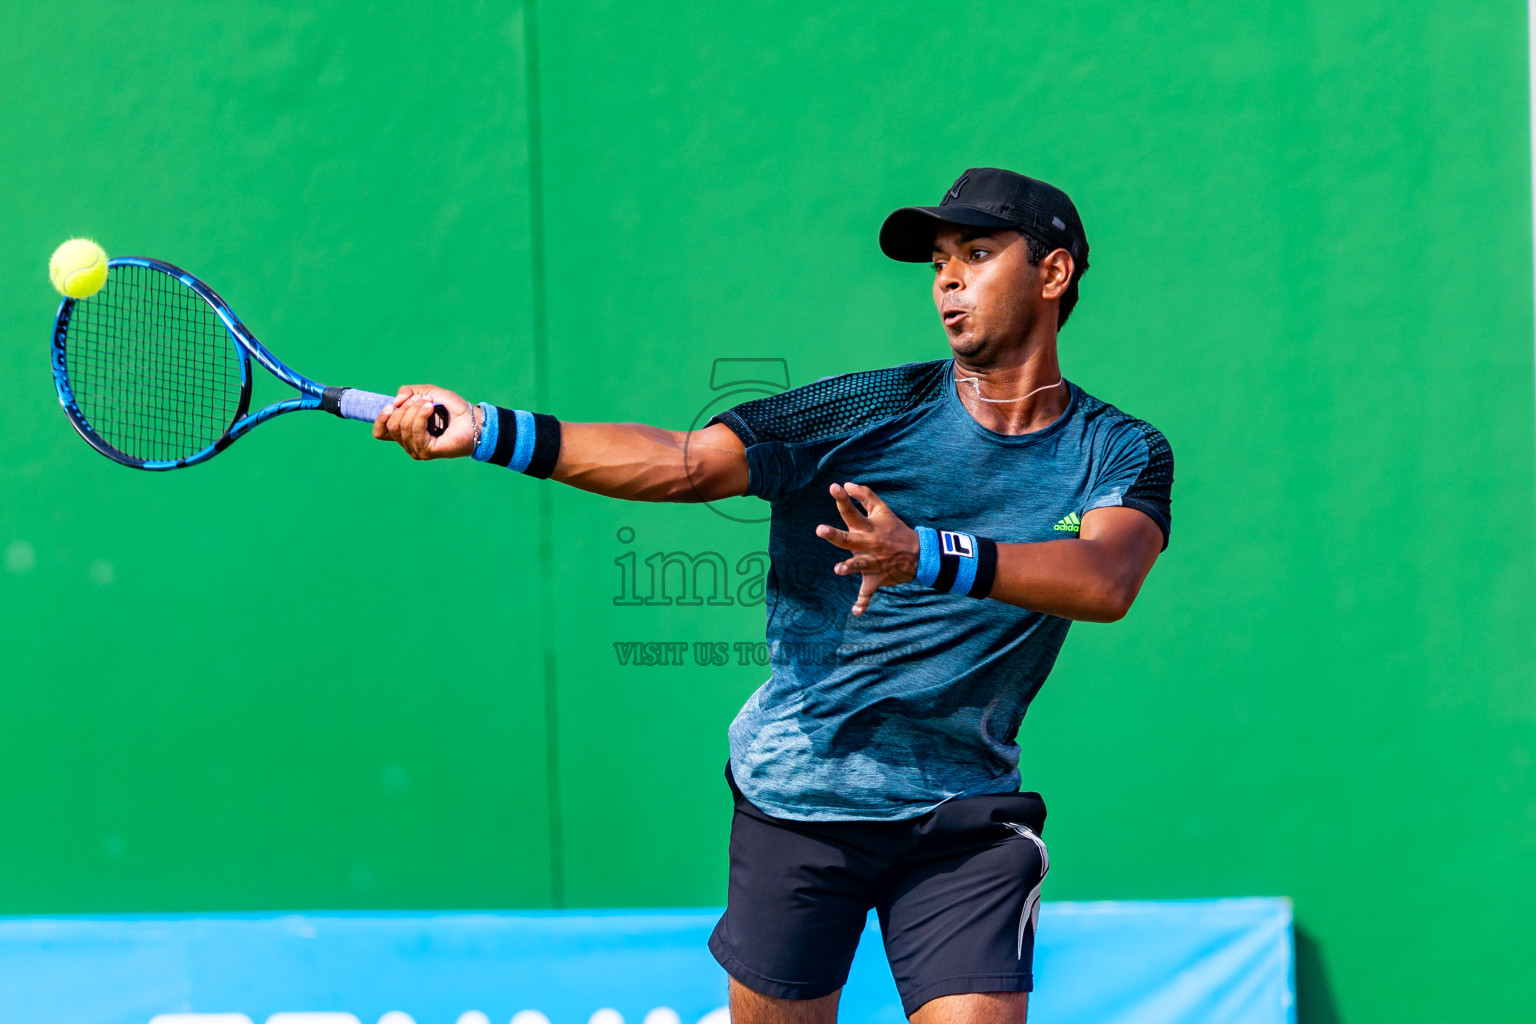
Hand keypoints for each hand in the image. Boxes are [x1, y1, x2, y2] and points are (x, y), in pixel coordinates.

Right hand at [373, 384, 476, 459]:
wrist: (473, 419)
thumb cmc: (453, 408)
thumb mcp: (428, 392)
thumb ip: (408, 392)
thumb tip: (396, 402)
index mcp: (405, 432)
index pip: (380, 432)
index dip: (381, 418)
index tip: (391, 406)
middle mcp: (409, 443)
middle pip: (391, 426)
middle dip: (405, 408)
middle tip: (424, 401)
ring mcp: (417, 449)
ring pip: (402, 427)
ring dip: (415, 410)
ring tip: (431, 404)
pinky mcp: (427, 451)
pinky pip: (415, 432)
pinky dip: (421, 416)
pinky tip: (431, 408)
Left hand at [814, 482, 919, 615]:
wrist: (919, 554)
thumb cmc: (896, 529)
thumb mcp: (883, 510)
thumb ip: (865, 496)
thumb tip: (846, 484)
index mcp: (868, 528)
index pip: (852, 512)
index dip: (843, 499)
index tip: (834, 487)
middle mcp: (868, 544)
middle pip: (848, 539)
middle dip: (835, 535)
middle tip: (820, 529)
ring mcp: (872, 562)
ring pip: (858, 566)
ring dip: (849, 567)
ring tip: (838, 569)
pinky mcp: (876, 578)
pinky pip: (867, 592)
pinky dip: (862, 603)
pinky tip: (856, 613)